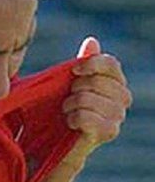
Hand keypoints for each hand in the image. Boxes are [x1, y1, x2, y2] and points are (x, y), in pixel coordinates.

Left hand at [63, 37, 131, 161]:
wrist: (57, 140)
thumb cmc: (64, 108)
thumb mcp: (70, 82)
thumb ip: (83, 63)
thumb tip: (92, 41)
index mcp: (116, 82)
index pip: (111, 64)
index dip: (91, 64)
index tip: (72, 70)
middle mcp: (123, 98)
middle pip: (98, 81)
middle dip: (75, 88)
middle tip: (67, 99)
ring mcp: (119, 116)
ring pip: (88, 99)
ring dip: (70, 105)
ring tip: (67, 111)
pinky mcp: (109, 132)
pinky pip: (87, 117)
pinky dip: (73, 118)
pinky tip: (71, 123)